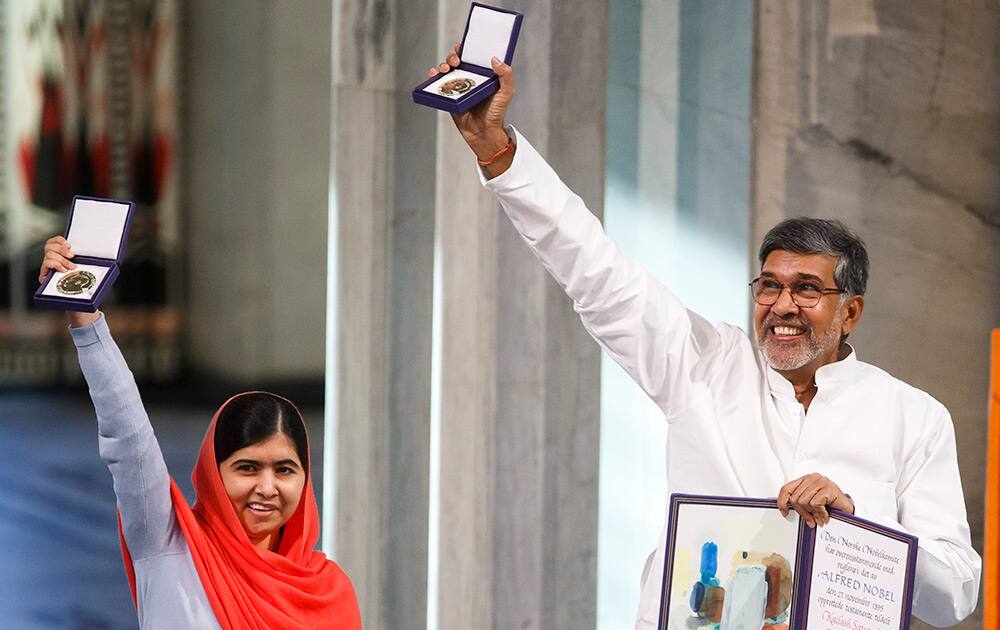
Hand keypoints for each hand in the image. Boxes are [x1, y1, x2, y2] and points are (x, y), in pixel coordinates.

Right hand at [39, 235, 99, 327]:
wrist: (80, 304)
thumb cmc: (85, 287)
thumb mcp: (90, 272)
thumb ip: (91, 263)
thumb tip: (110, 258)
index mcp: (61, 256)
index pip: (54, 241)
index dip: (59, 240)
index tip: (70, 244)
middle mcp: (52, 261)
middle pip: (49, 246)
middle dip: (61, 248)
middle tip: (72, 255)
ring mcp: (48, 269)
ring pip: (48, 254)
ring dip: (62, 259)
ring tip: (71, 267)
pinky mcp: (44, 278)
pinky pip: (46, 264)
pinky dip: (55, 264)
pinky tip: (64, 270)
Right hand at [429, 42, 515, 169]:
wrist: (484, 133)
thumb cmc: (496, 114)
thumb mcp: (506, 93)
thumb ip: (506, 76)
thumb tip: (496, 60)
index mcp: (481, 75)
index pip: (472, 57)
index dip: (465, 49)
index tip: (462, 46)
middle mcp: (469, 79)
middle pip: (456, 62)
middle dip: (453, 56)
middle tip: (456, 61)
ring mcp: (457, 88)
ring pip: (446, 71)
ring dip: (443, 65)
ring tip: (445, 68)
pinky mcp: (449, 98)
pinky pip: (439, 86)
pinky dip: (433, 77)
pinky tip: (433, 74)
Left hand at [777, 473, 853, 527]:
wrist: (846, 509)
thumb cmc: (829, 505)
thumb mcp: (809, 503)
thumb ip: (797, 502)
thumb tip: (782, 506)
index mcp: (805, 480)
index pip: (786, 489)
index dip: (782, 502)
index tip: (785, 513)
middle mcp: (812, 478)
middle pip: (795, 499)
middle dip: (802, 513)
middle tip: (811, 520)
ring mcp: (821, 481)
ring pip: (804, 502)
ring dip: (812, 514)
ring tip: (819, 517)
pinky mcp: (828, 488)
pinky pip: (815, 504)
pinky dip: (820, 513)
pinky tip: (826, 515)